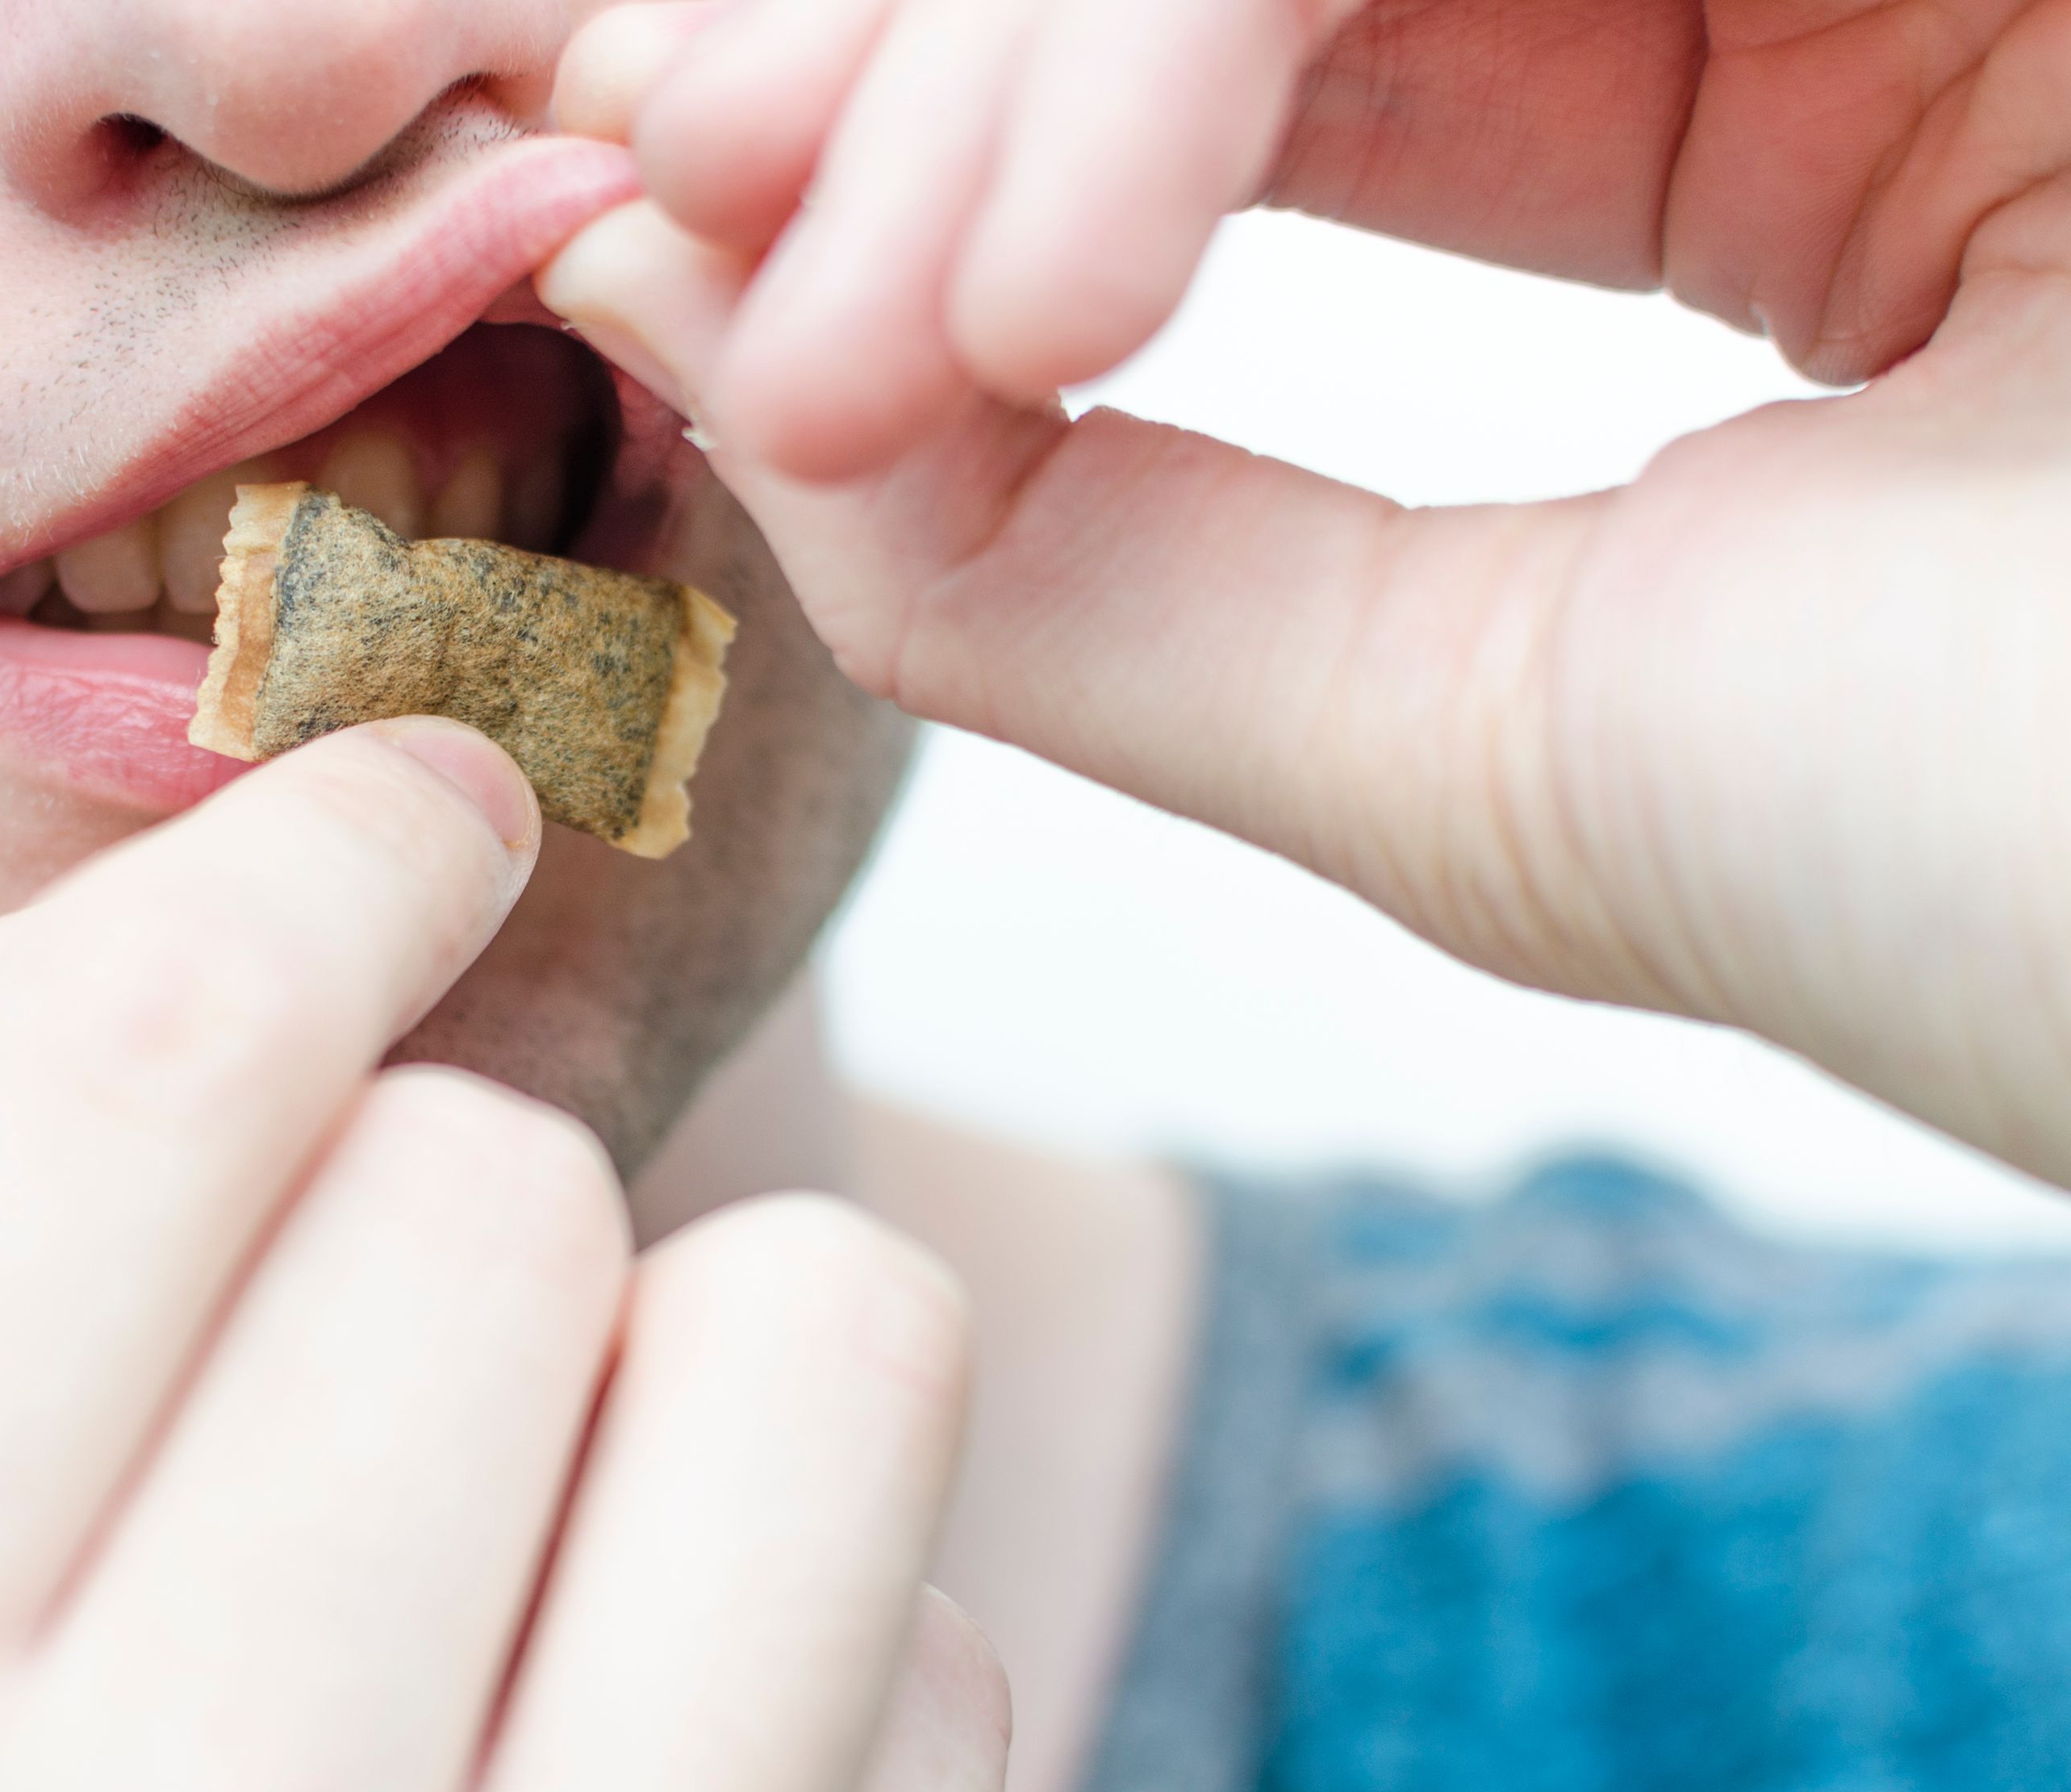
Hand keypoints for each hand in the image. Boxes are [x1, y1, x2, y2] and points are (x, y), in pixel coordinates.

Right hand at [0, 718, 1008, 1791]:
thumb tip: (313, 876)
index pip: (131, 1063)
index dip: (299, 866)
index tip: (388, 811)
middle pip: (486, 1180)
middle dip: (422, 1216)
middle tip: (326, 1420)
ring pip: (808, 1328)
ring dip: (678, 1385)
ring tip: (506, 1609)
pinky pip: (949, 1650)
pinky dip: (817, 1682)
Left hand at [545, 1, 2070, 1184]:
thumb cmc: (2060, 892)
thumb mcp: (1492, 749)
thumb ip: (1082, 568)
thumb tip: (707, 358)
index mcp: (1834, 131)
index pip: (1281, 52)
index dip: (943, 143)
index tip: (683, 295)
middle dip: (919, 43)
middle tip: (671, 220)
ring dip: (1018, 34)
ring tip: (847, 299)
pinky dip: (1210, 15)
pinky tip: (1055, 258)